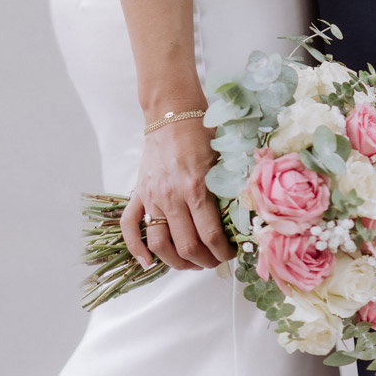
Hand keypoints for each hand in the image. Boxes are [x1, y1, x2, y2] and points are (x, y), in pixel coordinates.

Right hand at [120, 118, 234, 272]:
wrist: (173, 113)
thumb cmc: (201, 133)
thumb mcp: (223, 159)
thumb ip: (231, 188)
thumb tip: (245, 218)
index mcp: (196, 187)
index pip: (210, 236)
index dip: (223, 253)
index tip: (230, 254)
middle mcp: (171, 196)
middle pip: (186, 246)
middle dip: (205, 262)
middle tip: (215, 261)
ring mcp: (152, 196)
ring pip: (159, 244)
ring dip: (176, 262)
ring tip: (191, 262)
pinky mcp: (138, 193)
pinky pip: (129, 226)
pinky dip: (135, 249)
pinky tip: (147, 262)